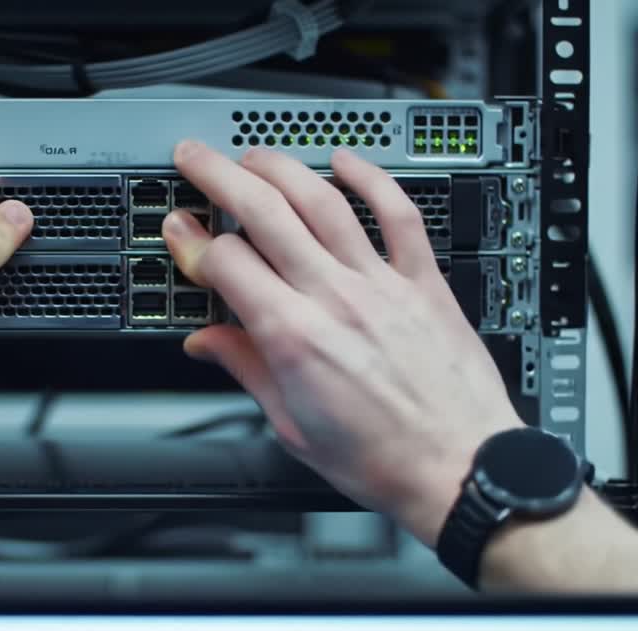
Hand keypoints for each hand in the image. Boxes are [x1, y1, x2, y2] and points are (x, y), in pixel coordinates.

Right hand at [165, 142, 522, 545]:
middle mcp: (335, 299)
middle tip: (196, 158)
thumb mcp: (292, 426)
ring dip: (281, 168)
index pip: (226, 263)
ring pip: (323, 201)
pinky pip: (398, 214)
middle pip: (265, 213)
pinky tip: (346, 161)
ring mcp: (381, 285)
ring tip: (254, 156)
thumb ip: (246, 370)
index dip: (191, 240)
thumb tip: (207, 343)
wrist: (459, 468)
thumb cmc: (383, 459)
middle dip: (220, 176)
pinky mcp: (423, 283)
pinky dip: (371, 178)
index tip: (177, 228)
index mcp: (293, 338)